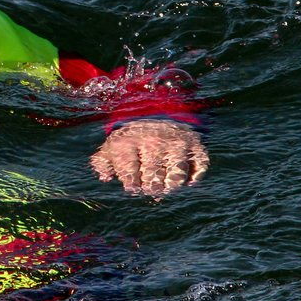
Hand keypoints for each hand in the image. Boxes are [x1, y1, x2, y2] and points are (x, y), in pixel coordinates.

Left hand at [90, 119, 207, 195]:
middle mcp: (155, 141)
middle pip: (153, 179)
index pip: (130, 172)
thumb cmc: (134, 138)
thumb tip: (105, 177)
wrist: (160, 113)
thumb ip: (102, 162)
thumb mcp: (114, 145)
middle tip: (149, 186)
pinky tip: (182, 178)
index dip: (131, 184)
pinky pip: (198, 171)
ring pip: (175, 179)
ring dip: (169, 187)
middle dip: (149, 187)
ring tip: (163, 184)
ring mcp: (178, 144)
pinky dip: (192, 179)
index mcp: (131, 140)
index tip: (133, 186)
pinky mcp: (197, 148)